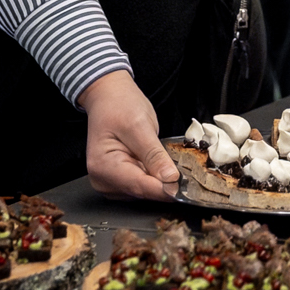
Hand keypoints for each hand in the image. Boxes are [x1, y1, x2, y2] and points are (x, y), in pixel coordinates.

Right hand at [80, 70, 178, 200]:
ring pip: (144, 191)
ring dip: (159, 181)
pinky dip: (154, 178)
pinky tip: (158, 164)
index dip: (166, 189)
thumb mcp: (140, 126)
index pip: (139, 187)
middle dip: (164, 184)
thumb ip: (154, 154)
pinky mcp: (118, 181)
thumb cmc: (119, 106)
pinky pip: (142, 186)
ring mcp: (109, 183)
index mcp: (103, 166)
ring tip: (167, 161)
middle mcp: (102, 180)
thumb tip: (170, 179)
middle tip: (185, 171)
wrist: (109, 98)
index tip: (187, 186)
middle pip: (142, 192)